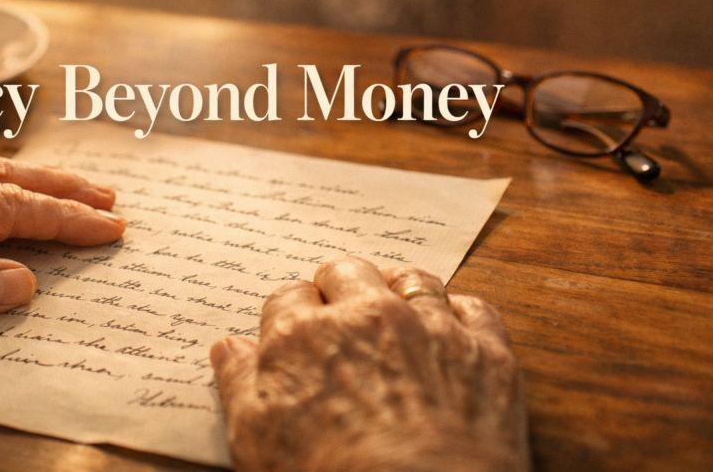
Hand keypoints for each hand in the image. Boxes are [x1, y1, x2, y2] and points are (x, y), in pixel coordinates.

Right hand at [211, 257, 529, 471]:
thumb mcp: (255, 440)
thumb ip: (239, 382)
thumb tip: (228, 346)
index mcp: (303, 335)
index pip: (288, 297)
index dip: (292, 314)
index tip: (298, 329)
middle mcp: (366, 316)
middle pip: (347, 271)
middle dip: (339, 288)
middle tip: (342, 314)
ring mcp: (429, 327)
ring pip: (412, 279)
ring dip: (399, 290)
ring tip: (396, 312)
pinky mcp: (484, 351)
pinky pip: (474, 308)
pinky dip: (460, 315)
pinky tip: (450, 332)